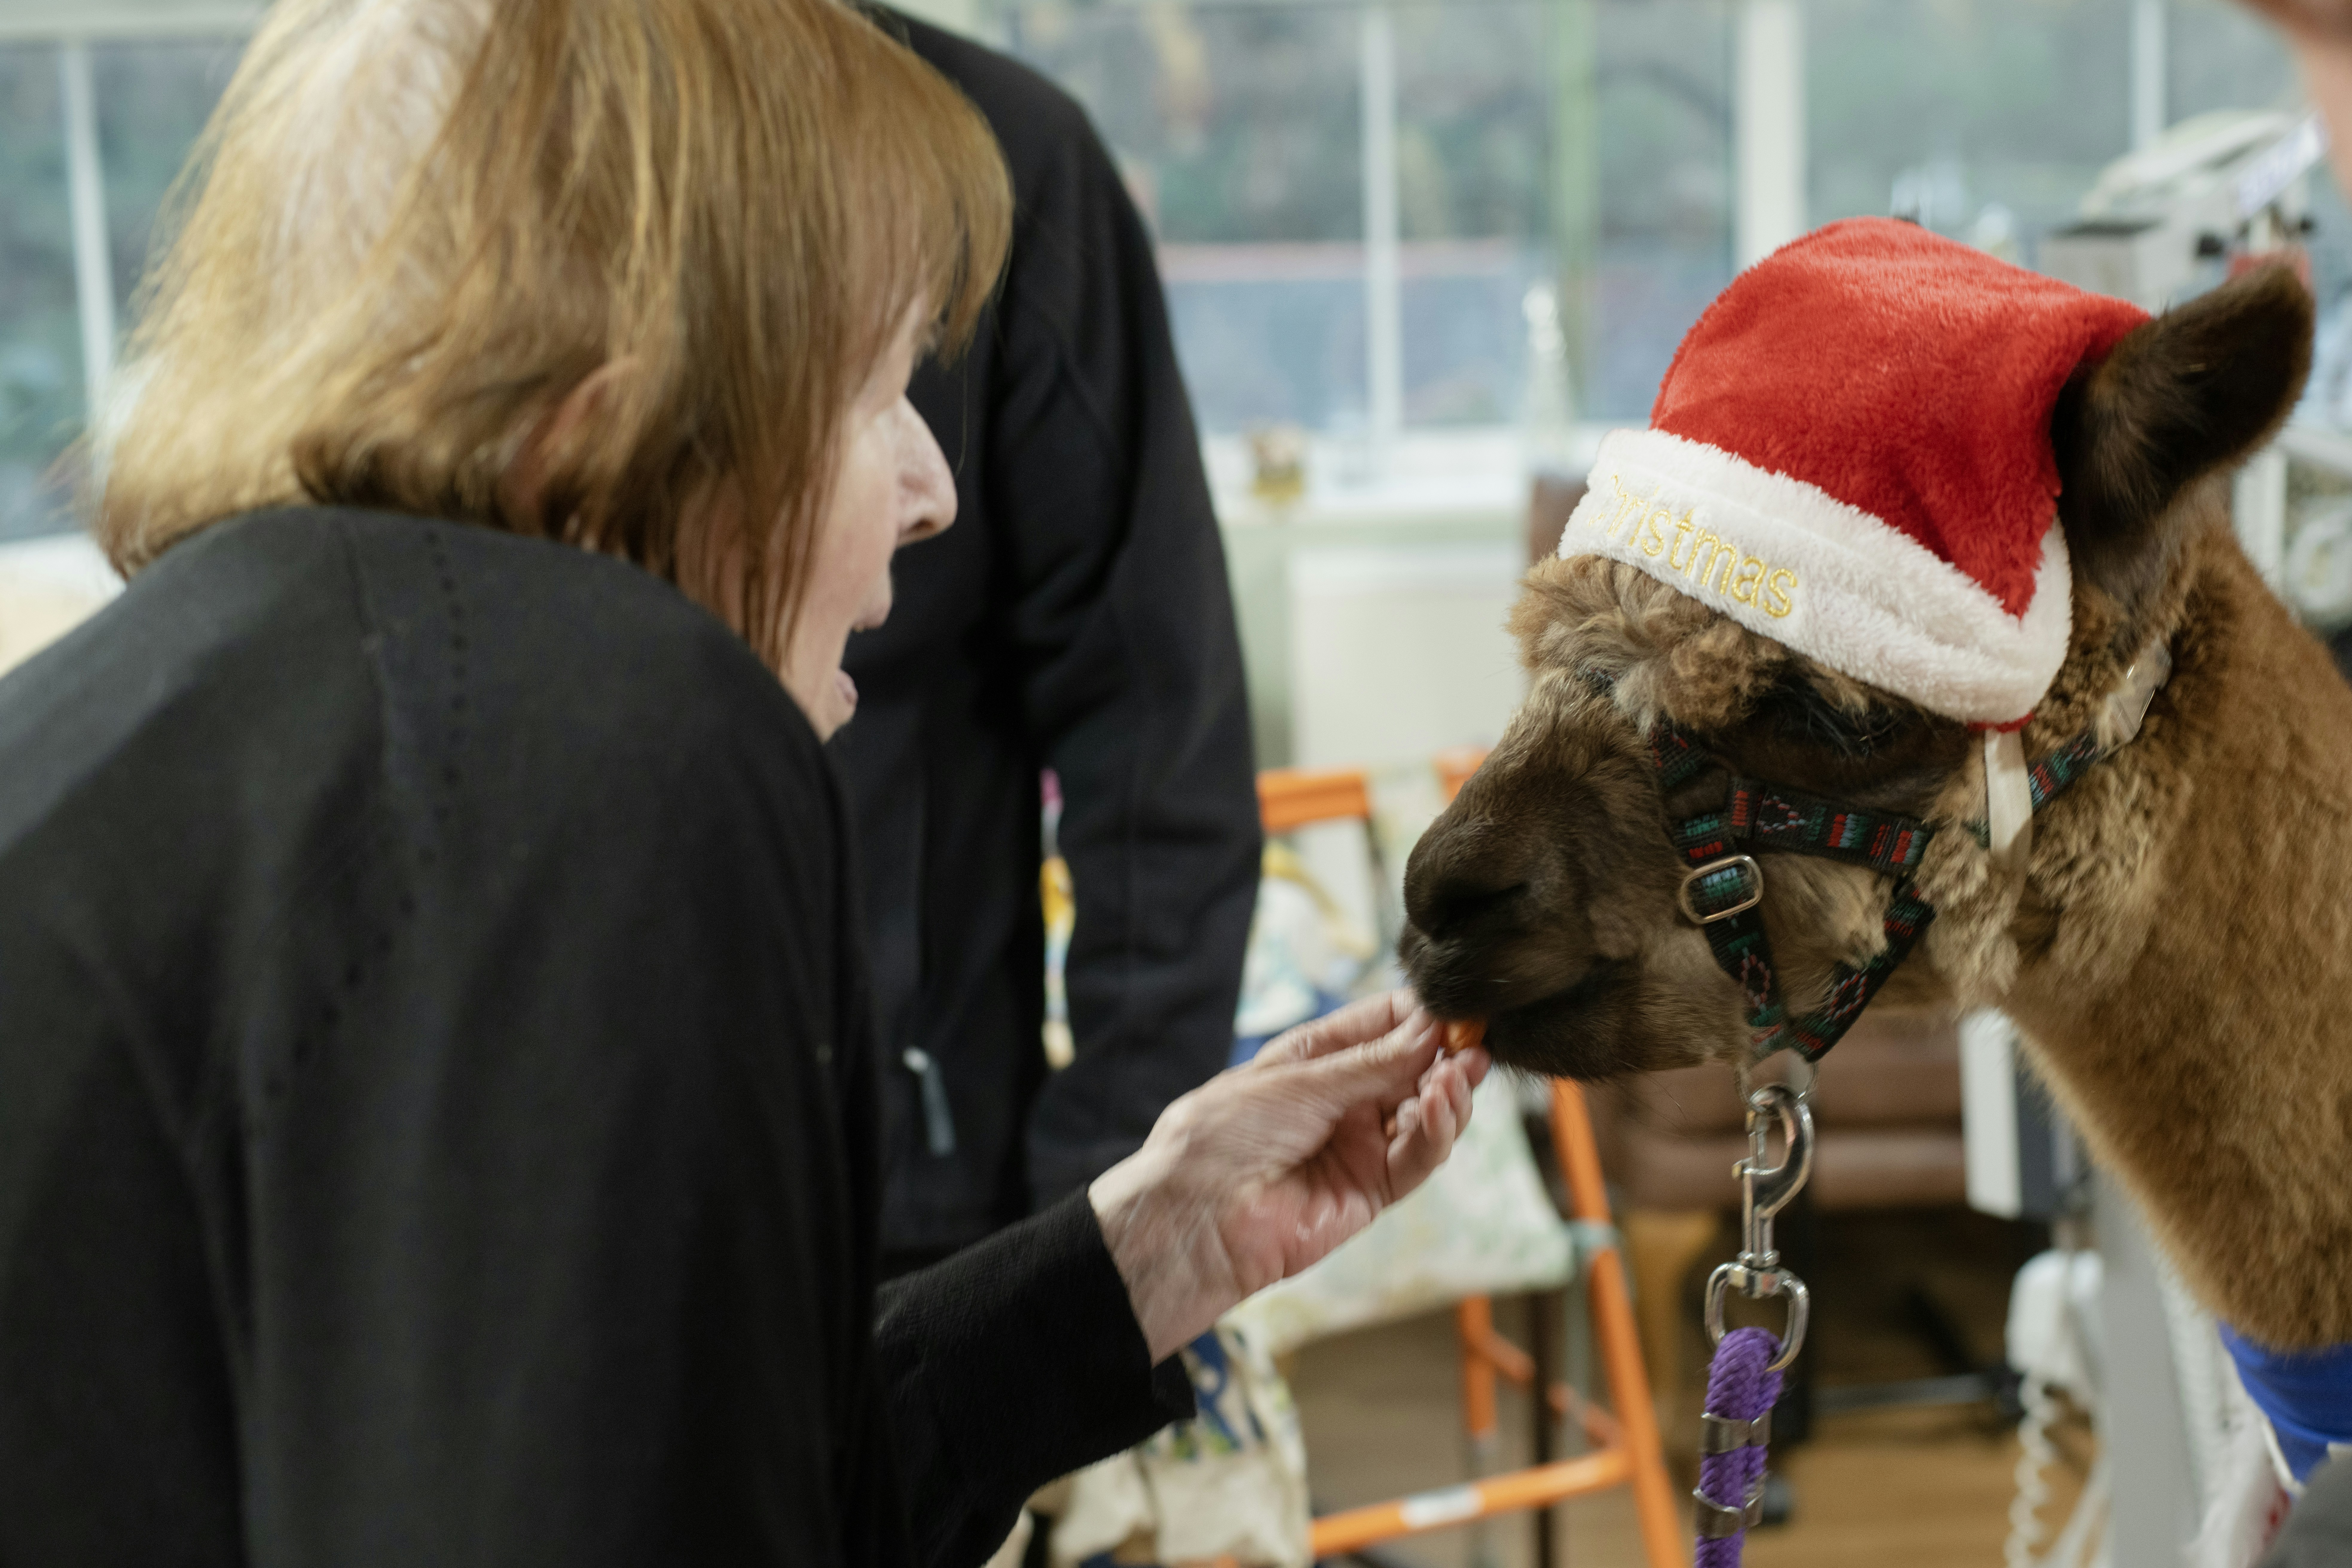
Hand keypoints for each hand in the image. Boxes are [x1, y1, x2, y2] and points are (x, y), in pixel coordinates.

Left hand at [1087, 991, 1491, 1360]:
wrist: (1197, 1216)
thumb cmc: (1225, 1134)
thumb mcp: (1299, 1081)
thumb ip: (1372, 1062)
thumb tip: (1433, 1027)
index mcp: (1317, 1060)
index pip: (1383, 1025)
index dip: (1420, 1017)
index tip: (1452, 1009)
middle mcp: (1343, 1100)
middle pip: (1414, 1070)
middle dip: (1444, 1055)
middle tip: (1472, 1043)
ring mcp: (1360, 1145)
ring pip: (1426, 1114)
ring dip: (1447, 1092)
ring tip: (1457, 1073)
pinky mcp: (1372, 1190)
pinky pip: (1418, 1158)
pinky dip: (1436, 1132)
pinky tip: (1439, 1105)